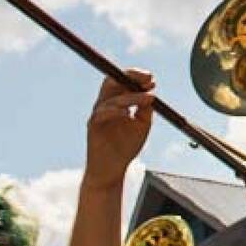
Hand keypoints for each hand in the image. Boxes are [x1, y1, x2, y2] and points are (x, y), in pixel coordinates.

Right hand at [85, 69, 155, 188]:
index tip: (152, 80)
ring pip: (111, 97)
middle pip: (112, 80)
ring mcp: (98, 113)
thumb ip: (145, 109)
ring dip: (131, 96)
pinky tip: (128, 114)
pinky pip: (102, 112)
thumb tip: (150, 91)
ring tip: (148, 98)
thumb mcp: (142, 124)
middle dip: (131, 76)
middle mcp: (105, 104)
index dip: (137, 76)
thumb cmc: (126, 147)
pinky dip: (116, 111)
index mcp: (117, 101)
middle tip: (148, 79)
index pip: (123, 80)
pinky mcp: (92, 125)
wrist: (113, 169)